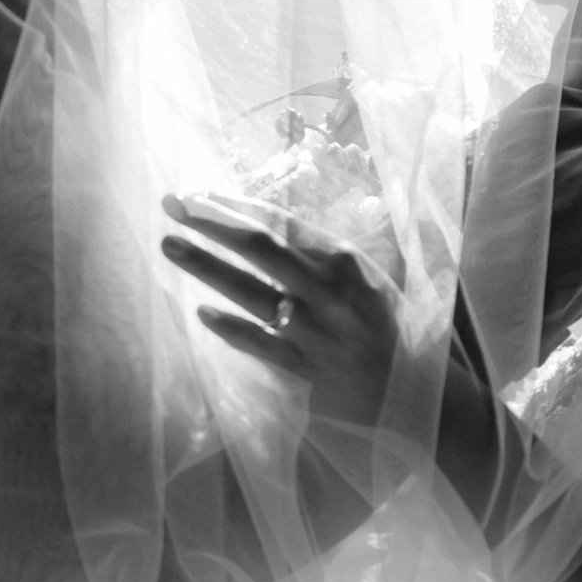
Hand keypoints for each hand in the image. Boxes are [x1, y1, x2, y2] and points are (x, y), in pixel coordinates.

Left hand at [160, 199, 400, 435]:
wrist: (411, 388)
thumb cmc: (389, 325)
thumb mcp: (367, 277)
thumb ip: (322, 256)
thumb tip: (267, 229)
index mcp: (344, 260)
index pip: (281, 223)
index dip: (236, 205)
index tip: (200, 193)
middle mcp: (327, 290)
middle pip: (259, 248)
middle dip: (212, 224)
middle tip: (172, 207)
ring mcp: (313, 330)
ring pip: (250, 292)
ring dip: (206, 268)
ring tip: (170, 246)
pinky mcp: (304, 366)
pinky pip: (259, 343)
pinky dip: (228, 327)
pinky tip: (201, 313)